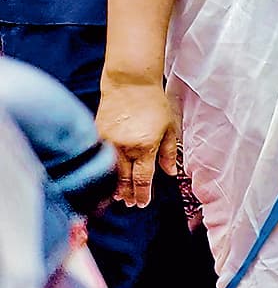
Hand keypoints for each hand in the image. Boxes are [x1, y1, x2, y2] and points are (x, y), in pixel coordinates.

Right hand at [96, 75, 179, 207]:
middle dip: (127, 194)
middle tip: (130, 204)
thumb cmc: (154, 103)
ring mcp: (108, 141)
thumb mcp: (170, 128)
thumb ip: (168, 153)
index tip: (142, 204)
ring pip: (110, 171)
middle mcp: (124, 147)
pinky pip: (100, 157)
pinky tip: (107, 175)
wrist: (130, 83)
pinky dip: (104, 169)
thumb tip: (170, 173)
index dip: (142, 194)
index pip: (142, 179)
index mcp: (145, 147)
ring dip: (115, 185)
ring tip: (119, 196)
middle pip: (124, 179)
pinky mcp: (97, 133)